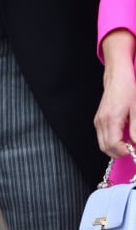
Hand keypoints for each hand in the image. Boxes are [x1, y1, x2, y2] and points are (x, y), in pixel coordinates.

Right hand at [94, 30, 135, 157]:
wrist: (117, 76)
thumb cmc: (127, 89)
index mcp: (111, 119)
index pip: (114, 145)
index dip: (126, 152)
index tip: (135, 151)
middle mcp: (101, 121)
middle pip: (106, 148)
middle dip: (120, 153)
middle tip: (133, 149)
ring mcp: (98, 120)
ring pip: (103, 145)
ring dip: (115, 149)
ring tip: (128, 143)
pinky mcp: (98, 119)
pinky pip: (102, 137)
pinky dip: (111, 142)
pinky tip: (122, 137)